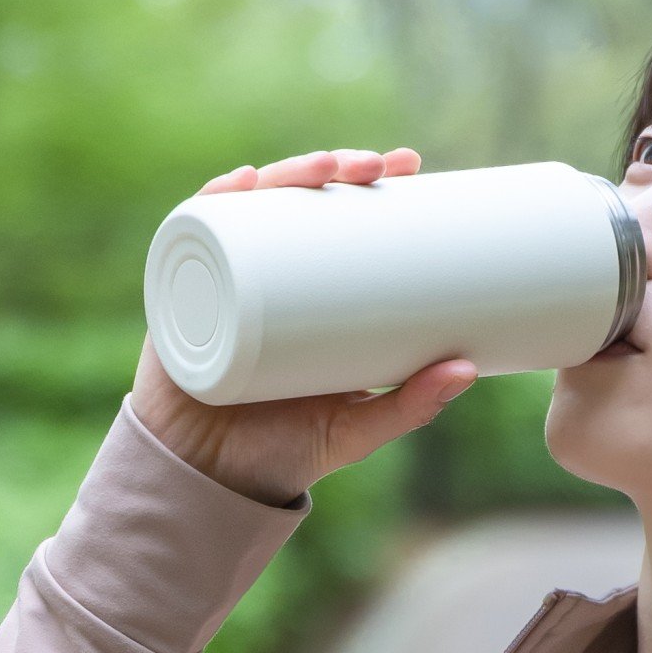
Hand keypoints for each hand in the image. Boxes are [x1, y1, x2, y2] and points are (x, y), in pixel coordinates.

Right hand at [129, 146, 471, 506]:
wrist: (210, 487)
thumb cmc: (283, 452)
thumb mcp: (355, 428)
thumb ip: (408, 406)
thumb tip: (468, 371)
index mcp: (306, 294)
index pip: (335, 218)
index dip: (368, 181)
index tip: (407, 165)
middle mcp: (262, 275)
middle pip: (294, 201)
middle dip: (333, 166)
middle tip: (374, 165)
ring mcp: (222, 281)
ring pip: (249, 209)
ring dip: (284, 174)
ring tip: (322, 168)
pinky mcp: (183, 300)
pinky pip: (193, 241)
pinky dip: (211, 204)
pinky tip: (242, 184)